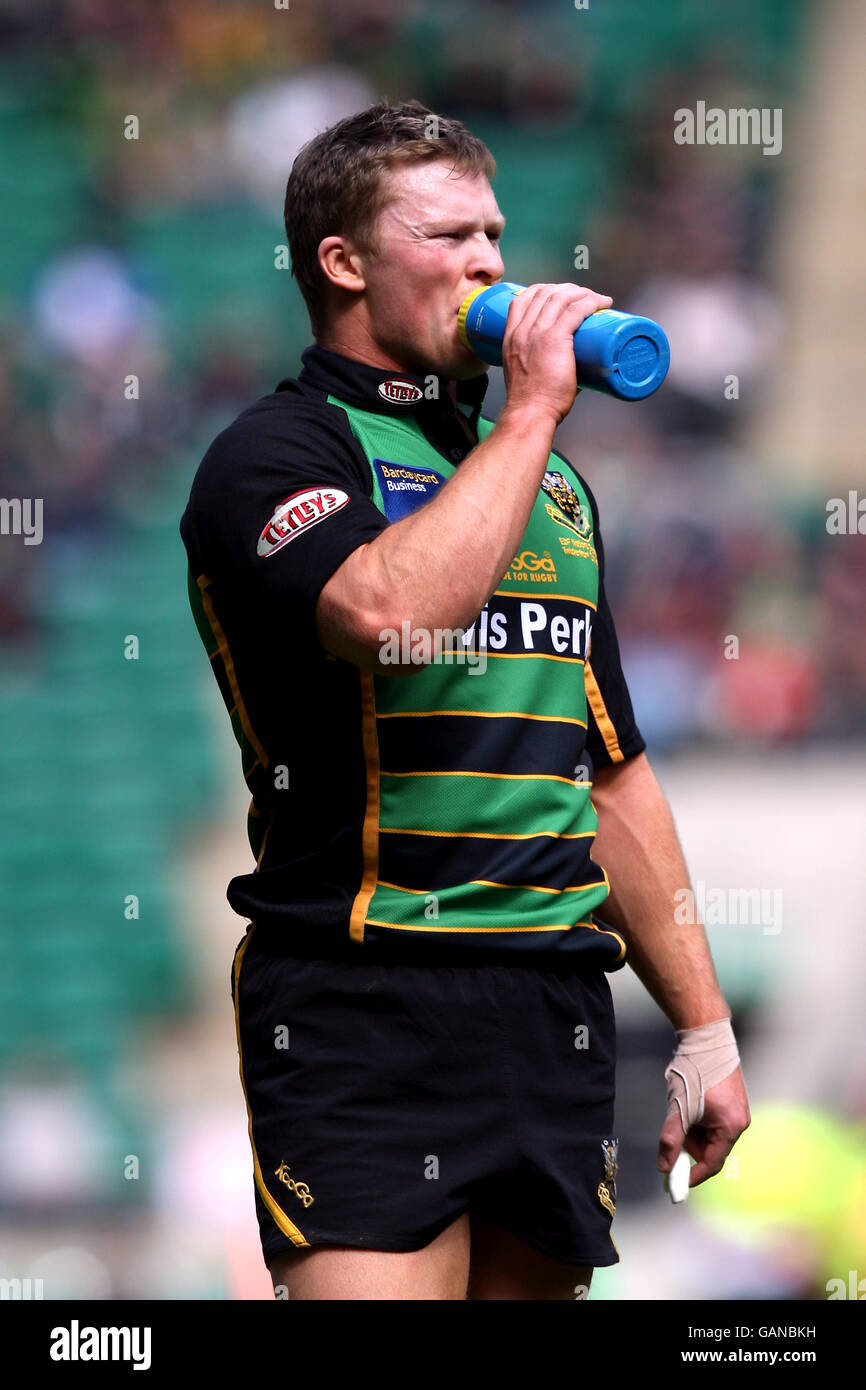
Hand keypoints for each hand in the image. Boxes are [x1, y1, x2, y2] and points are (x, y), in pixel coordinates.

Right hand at [501, 282, 612, 424]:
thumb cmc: (531, 402)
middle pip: (545, 292)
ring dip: (583, 293)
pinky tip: (601, 303)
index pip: (523, 298)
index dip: (544, 290)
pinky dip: (590, 302)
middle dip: (568, 289)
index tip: (560, 294)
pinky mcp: (555, 339)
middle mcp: (522, 330)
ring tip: (597, 299)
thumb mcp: (526, 374)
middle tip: (585, 297)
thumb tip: (578, 368)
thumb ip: (544, 365)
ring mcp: (537, 333)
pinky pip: (575, 310)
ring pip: (561, 297)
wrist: (530, 413)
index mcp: (511, 337)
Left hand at [658, 1066, 750, 1187]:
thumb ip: (671, 1141)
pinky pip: (712, 1120)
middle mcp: (740, 1121)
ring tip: (680, 1108)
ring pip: (710, 1134)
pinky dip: (697, 1119)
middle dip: (689, 1146)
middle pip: (711, 1148)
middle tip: (670, 1137)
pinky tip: (687, 1101)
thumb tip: (664, 1167)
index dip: (693, 1174)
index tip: (676, 1182)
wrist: (706, 1038)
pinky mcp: (731, 1101)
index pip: (713, 1162)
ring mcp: (737, 1111)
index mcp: (732, 1127)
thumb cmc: (695, 1074)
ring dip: (692, 1129)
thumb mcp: (679, 1110)